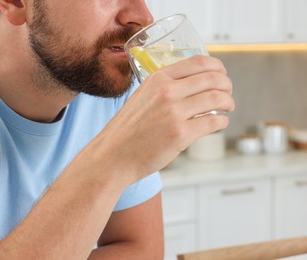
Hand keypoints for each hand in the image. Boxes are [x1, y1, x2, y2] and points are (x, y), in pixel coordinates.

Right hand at [91, 55, 233, 183]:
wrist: (113, 154)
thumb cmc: (127, 129)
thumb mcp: (142, 97)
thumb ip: (163, 88)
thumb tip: (192, 85)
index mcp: (158, 79)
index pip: (198, 62)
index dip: (217, 67)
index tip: (222, 74)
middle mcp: (167, 92)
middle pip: (212, 79)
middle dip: (227, 85)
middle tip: (228, 93)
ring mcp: (174, 112)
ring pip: (216, 98)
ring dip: (228, 102)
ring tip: (227, 108)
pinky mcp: (180, 134)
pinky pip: (213, 121)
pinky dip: (222, 121)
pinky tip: (219, 122)